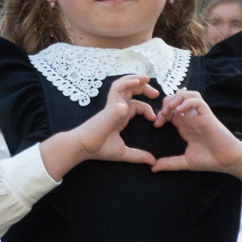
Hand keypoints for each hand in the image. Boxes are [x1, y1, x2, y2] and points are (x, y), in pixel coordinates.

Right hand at [42, 75, 158, 177]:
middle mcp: (116, 108)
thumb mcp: (124, 153)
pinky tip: (138, 81)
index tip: (154, 119)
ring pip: (123, 85)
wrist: (84, 148)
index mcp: (119, 116)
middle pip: (130, 90)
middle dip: (144, 88)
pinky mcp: (111, 105)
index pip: (135, 105)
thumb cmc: (99, 148)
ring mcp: (113, 105)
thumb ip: (139, 156)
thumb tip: (152, 162)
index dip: (147, 108)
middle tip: (156, 93)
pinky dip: (127, 82)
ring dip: (135, 79)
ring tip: (147, 79)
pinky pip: (118, 88)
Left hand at [149, 89, 241, 175]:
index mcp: (185, 126)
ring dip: (175, 98)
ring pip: (186, 94)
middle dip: (165, 103)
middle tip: (161, 115)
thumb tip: (153, 168)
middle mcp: (190, 118)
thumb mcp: (184, 162)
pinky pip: (196, 100)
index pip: (169, 110)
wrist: (227, 161)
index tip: (156, 125)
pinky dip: (186, 101)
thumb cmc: (209, 160)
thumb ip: (169, 163)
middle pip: (175, 99)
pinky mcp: (207, 114)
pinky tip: (179, 111)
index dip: (160, 114)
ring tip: (170, 109)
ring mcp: (199, 115)